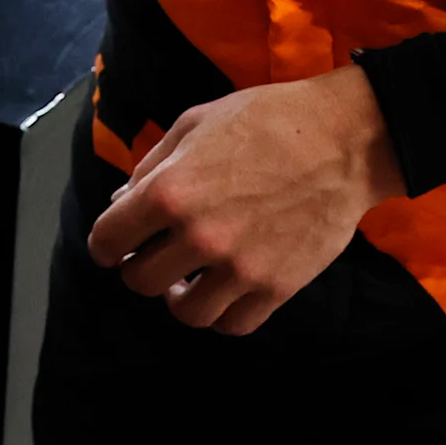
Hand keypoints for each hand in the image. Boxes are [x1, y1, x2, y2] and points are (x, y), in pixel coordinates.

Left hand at [85, 65, 401, 333]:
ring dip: (179, 297)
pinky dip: (222, 313)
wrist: (341, 140)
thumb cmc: (264, 120)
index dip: (105, 244)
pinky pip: (235, 324)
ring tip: (186, 280)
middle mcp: (200, 236)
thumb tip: (122, 202)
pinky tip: (222, 290)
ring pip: (186, 313)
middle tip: (152, 256)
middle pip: (141, 281)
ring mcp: (241, 267)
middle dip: (139, 268)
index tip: (113, 245)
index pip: (108, 240)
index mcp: (169, 191)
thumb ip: (150, 166)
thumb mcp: (192, 124)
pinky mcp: (278, 287)